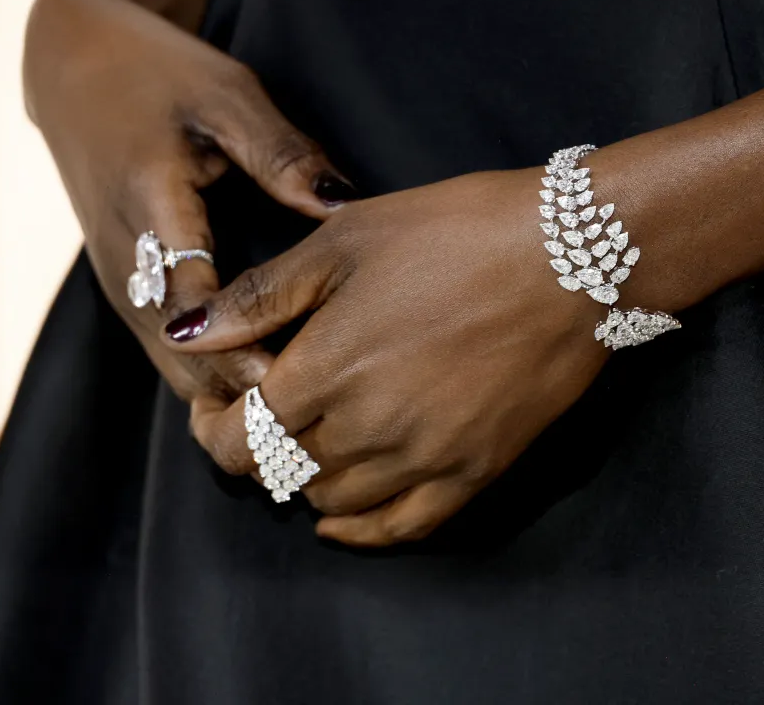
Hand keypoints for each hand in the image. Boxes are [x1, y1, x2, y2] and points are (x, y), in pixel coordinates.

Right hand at [25, 0, 358, 399]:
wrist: (73, 65)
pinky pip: (167, 351)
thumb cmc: (160, 75)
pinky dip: (211, 376)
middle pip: (182, 357)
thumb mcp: (227, 97)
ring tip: (303, 421)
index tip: (301, 385)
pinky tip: (268, 390)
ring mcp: (117, 280)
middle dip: (243, 394)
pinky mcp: (123, 288)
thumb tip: (342, 203)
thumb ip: (282, 154)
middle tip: (318, 421)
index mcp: (150, 207)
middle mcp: (124, 259)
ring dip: (228, 394)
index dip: (244, 353)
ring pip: (171, 365)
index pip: (195, 306)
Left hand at [167, 170, 610, 545]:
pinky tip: (342, 518)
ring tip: (312, 443)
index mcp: (325, 368)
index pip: (238, 439)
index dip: (212, 429)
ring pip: (333, 503)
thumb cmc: (457, 232)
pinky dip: (360, 530)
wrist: (572, 258)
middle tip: (260, 418)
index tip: (217, 406)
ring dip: (307, 479)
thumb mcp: (346, 241)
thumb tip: (190, 338)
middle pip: (279, 474)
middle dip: (254, 450)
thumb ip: (261, 297)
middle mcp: (368, 428)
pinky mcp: (474, 472)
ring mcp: (424, 458)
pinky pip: (401, 528)